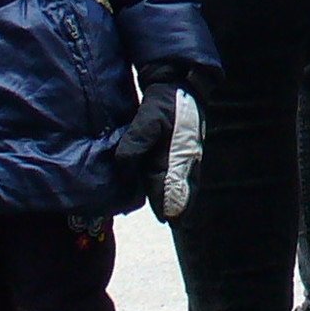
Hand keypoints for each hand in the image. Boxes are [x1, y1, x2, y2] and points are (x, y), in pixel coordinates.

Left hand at [115, 76, 205, 220]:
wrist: (182, 86)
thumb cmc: (165, 102)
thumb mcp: (149, 116)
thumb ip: (136, 140)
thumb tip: (123, 162)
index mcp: (175, 154)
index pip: (171, 185)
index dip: (170, 203)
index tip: (170, 220)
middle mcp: (184, 159)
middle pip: (182, 188)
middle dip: (179, 206)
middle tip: (175, 224)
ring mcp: (186, 157)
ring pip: (184, 183)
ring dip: (180, 198)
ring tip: (177, 217)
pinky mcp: (184, 153)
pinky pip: (183, 175)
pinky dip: (180, 187)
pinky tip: (175, 193)